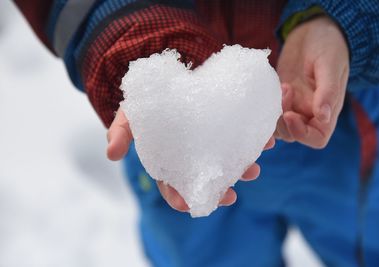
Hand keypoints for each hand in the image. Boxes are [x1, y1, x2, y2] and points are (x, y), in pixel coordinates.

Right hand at [107, 108, 274, 211]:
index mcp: (170, 160)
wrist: (172, 75)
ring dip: (243, 168)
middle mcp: (193, 155)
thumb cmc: (149, 102)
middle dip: (219, 189)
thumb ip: (122, 131)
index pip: (174, 186)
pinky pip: (244, 137)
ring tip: (254, 168)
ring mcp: (213, 141)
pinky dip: (256, 141)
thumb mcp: (131, 114)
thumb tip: (111, 154)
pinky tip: (267, 140)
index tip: (191, 205)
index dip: (181, 199)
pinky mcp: (228, 125)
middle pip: (206, 178)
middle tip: (231, 194)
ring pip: (229, 161)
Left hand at [276, 16, 348, 147]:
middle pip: (292, 134)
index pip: (316, 139)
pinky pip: (268, 111)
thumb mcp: (330, 65)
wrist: (313, 32)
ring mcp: (293, 106)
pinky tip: (272, 86)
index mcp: (327, 112)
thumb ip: (328, 92)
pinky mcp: (278, 98)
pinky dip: (265, 104)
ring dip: (274, 110)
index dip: (302, 134)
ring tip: (282, 84)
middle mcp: (309, 114)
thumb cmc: (328, 46)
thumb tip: (324, 117)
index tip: (290, 115)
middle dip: (283, 118)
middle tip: (286, 89)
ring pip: (277, 125)